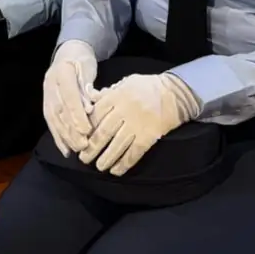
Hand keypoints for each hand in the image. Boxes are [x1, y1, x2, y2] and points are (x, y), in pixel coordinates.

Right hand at [43, 41, 98, 157]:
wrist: (67, 52)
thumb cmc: (81, 59)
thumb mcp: (88, 67)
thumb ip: (88, 86)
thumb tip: (90, 106)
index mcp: (62, 71)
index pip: (69, 96)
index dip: (77, 114)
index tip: (87, 130)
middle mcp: (50, 82)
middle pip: (59, 110)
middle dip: (71, 130)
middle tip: (83, 145)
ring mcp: (46, 93)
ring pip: (53, 118)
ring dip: (64, 136)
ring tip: (76, 149)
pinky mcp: (45, 102)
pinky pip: (50, 121)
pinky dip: (58, 137)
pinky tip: (65, 150)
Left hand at [78, 73, 199, 175]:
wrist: (175, 93)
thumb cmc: (146, 87)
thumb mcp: (124, 83)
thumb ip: (106, 92)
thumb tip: (88, 96)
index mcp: (116, 96)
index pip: (96, 114)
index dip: (86, 129)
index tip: (79, 139)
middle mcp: (125, 110)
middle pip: (103, 132)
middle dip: (92, 148)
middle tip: (83, 158)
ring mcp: (137, 124)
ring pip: (117, 145)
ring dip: (106, 158)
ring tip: (99, 167)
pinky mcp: (149, 136)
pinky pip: (134, 153)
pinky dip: (124, 163)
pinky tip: (116, 171)